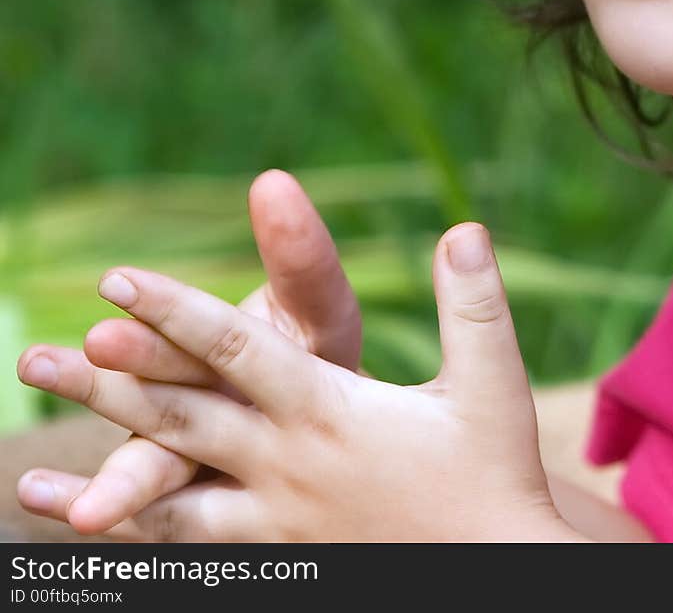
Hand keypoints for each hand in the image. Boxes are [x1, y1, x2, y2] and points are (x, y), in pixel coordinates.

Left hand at [19, 224, 583, 541]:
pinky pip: (191, 556)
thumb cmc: (492, 479)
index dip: (174, 311)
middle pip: (181, 418)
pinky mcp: (275, 563)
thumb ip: (473, 304)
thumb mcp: (489, 385)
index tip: (116, 280)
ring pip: (170, 498)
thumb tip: (466, 227)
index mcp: (328, 409)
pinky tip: (92, 544)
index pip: (235, 350)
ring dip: (99, 482)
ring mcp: (273, 524)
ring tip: (24, 478)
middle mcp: (286, 465)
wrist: (494, 577)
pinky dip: (137, 550)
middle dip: (108, 383)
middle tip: (36, 358)